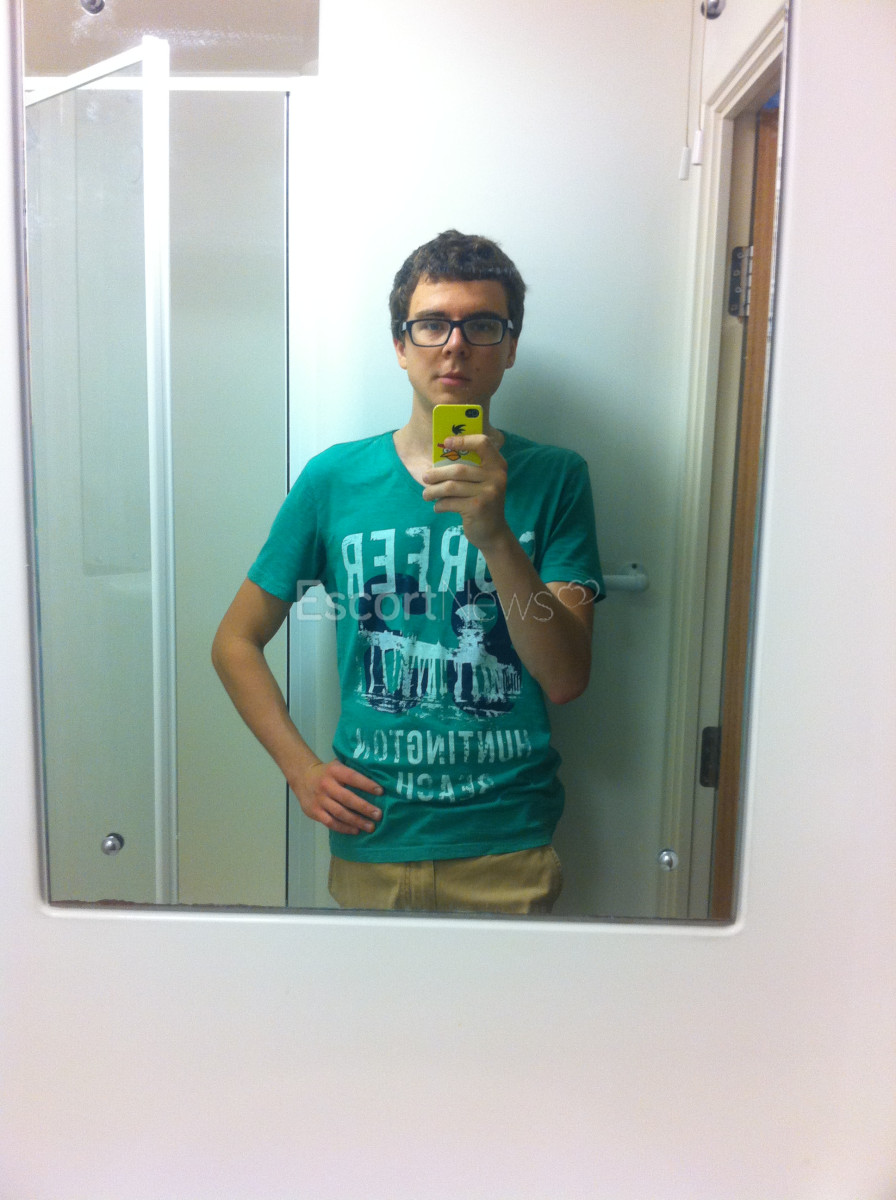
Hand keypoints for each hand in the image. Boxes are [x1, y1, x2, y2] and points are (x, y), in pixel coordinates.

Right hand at [292, 759, 382, 834]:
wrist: (302, 777)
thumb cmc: (327, 772)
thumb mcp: (337, 765)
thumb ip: (352, 770)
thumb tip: (377, 776)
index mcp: (334, 771)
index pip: (352, 777)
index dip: (366, 784)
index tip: (380, 791)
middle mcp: (326, 785)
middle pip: (347, 798)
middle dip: (364, 808)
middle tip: (378, 815)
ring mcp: (319, 800)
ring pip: (340, 813)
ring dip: (356, 821)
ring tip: (370, 827)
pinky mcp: (314, 812)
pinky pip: (330, 822)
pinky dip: (344, 828)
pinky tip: (355, 830)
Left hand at [422, 434, 510, 551]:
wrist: (493, 532)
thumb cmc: (482, 502)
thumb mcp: (483, 483)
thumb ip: (470, 469)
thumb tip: (438, 457)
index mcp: (497, 465)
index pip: (482, 443)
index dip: (463, 440)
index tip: (446, 442)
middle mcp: (496, 477)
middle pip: (458, 469)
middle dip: (437, 474)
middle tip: (425, 478)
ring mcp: (488, 493)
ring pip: (451, 487)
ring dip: (434, 491)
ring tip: (426, 495)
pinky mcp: (477, 508)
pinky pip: (450, 502)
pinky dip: (440, 505)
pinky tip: (438, 507)